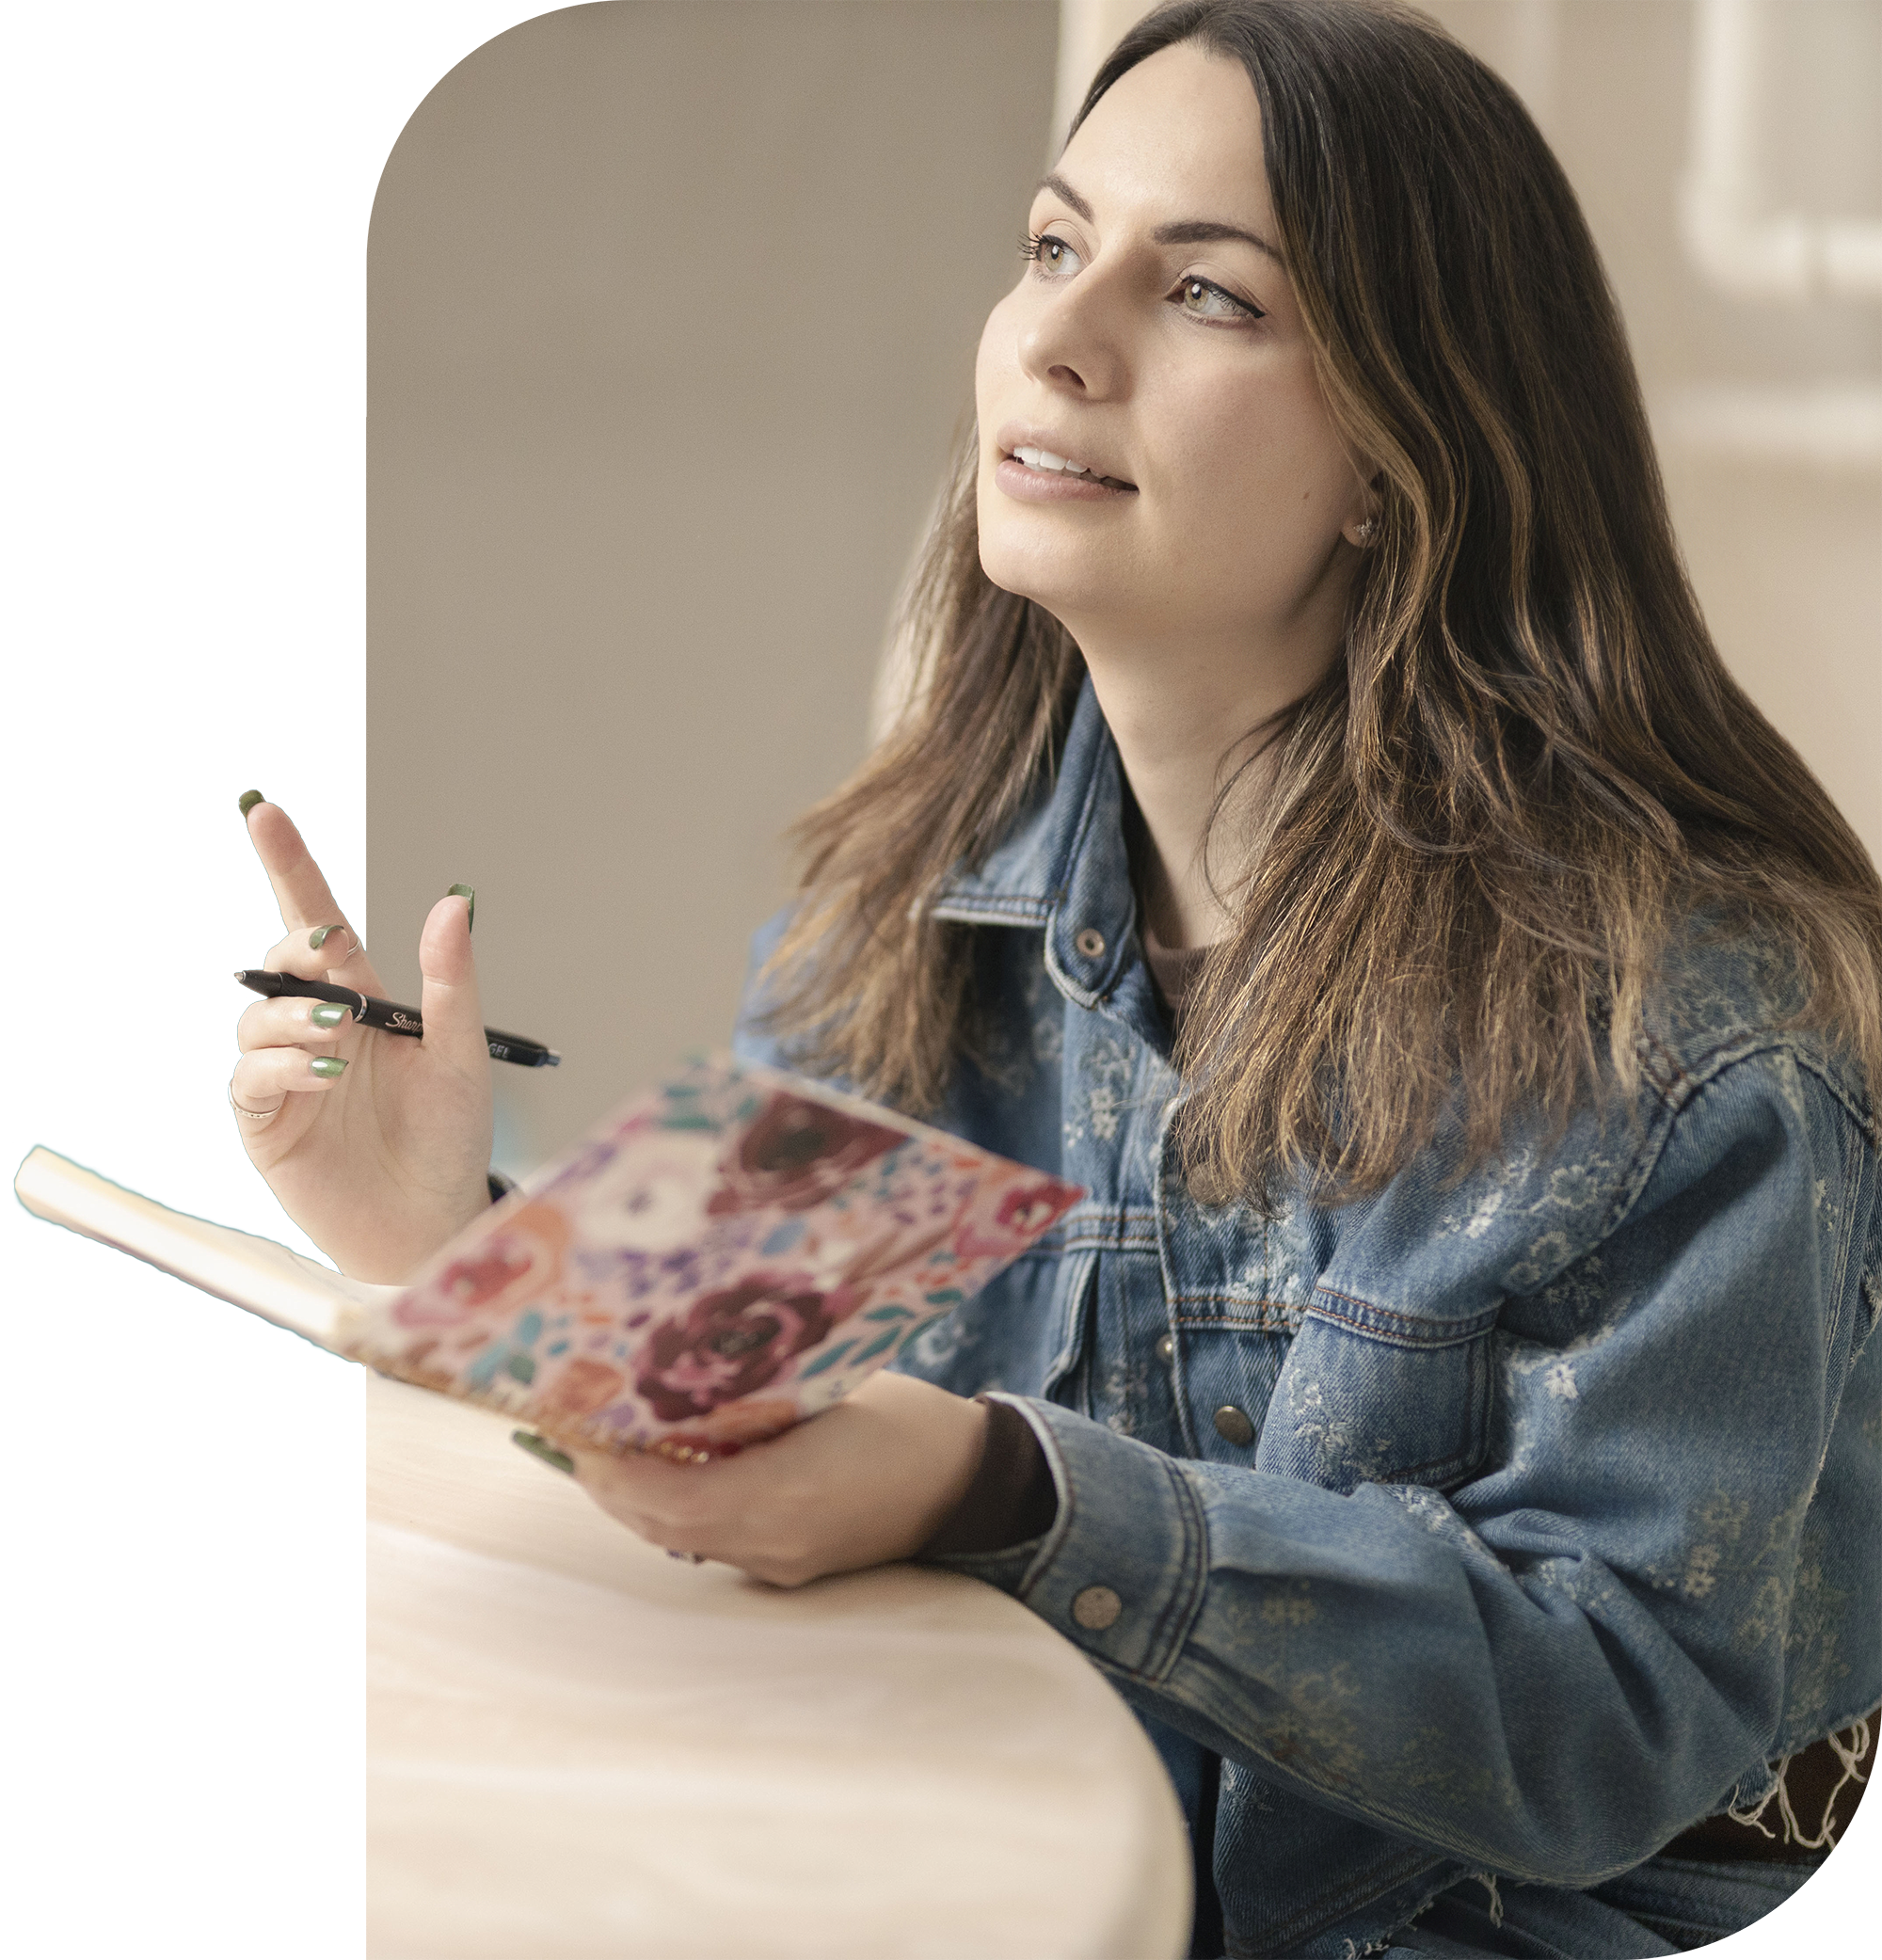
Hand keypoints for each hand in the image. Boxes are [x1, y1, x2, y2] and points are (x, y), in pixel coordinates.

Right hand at [229, 797, 493, 1281]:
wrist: (434, 1219)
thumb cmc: (450, 1137)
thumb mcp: (460, 1052)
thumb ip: (451, 981)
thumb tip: (454, 902)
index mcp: (365, 1002)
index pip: (318, 923)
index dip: (290, 867)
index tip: (264, 811)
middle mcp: (318, 1029)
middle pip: (281, 964)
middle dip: (296, 947)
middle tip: (328, 945)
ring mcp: (288, 1073)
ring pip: (259, 1018)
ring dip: (295, 1013)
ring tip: (341, 1031)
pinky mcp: (269, 1120)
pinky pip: (253, 1076)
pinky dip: (284, 1064)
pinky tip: (325, 1069)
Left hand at [563, 1372, 990, 1588]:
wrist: (972, 1483)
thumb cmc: (907, 1420)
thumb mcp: (832, 1389)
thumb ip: (758, 1396)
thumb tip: (683, 1375)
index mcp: (784, 1494)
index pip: (668, 1495)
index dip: (611, 1469)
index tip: (573, 1431)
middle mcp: (773, 1542)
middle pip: (661, 1525)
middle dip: (609, 1484)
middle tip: (572, 1434)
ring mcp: (782, 1564)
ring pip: (681, 1539)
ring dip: (638, 1501)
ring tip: (606, 1450)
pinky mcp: (793, 1568)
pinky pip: (712, 1543)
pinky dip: (676, 1511)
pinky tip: (664, 1473)